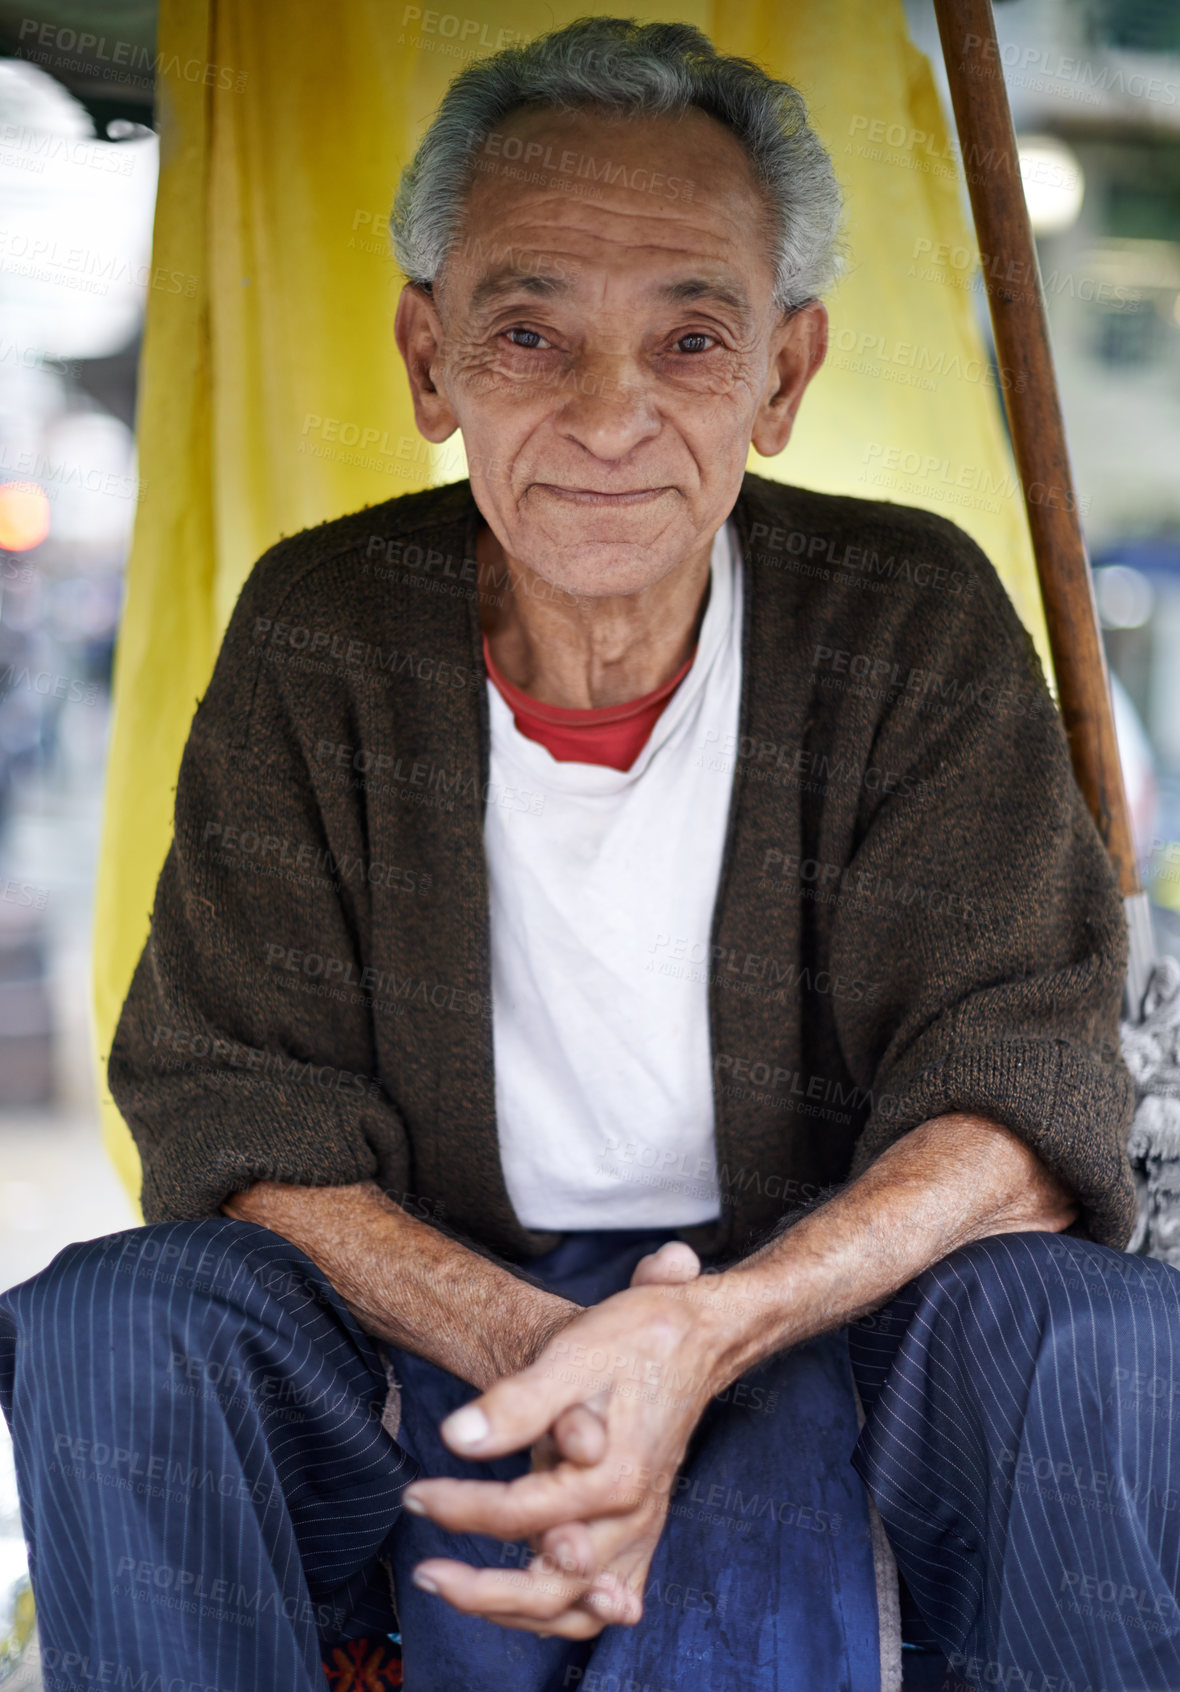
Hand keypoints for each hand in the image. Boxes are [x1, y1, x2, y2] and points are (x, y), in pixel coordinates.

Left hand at [404, 1240, 710, 1636]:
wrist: (700, 1334)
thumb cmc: (636, 1338)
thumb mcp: (573, 1353)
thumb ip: (517, 1402)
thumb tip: (457, 1437)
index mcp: (613, 1477)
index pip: (517, 1514)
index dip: (458, 1508)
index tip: (415, 1495)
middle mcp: (631, 1515)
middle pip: (549, 1589)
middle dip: (480, 1592)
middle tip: (425, 1572)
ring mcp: (642, 1526)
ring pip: (578, 1607)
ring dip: (517, 1612)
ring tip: (464, 1593)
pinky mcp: (643, 1525)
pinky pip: (610, 1595)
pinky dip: (576, 1612)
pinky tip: (541, 1612)